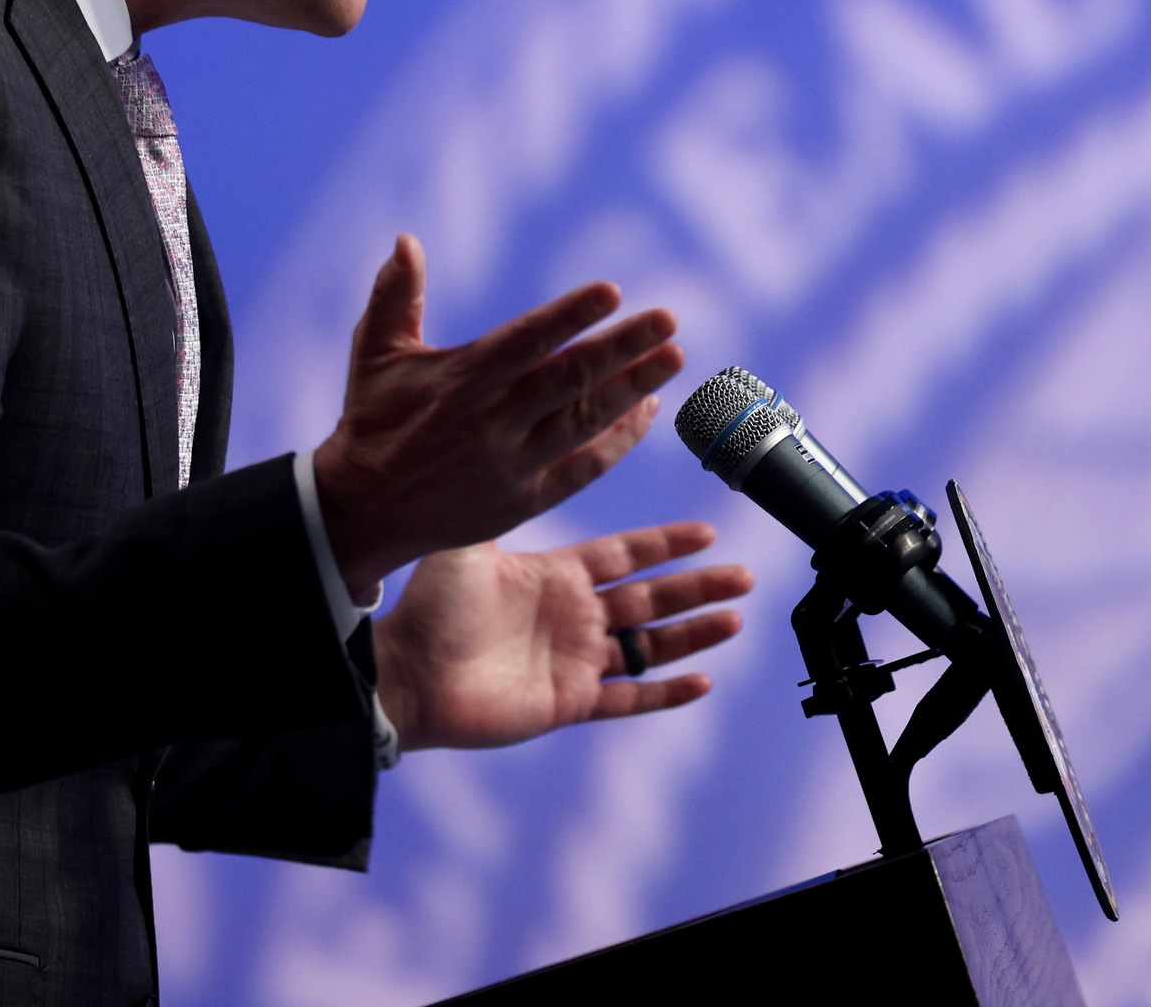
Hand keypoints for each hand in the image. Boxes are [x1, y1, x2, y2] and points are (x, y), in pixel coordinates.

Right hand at [313, 236, 683, 600]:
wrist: (364, 512)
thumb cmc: (372, 421)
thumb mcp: (374, 355)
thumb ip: (396, 296)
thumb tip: (406, 239)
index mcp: (461, 381)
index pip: (526, 343)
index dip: (570, 316)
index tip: (612, 291)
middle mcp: (492, 422)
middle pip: (569, 381)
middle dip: (622, 348)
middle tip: (668, 319)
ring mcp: (512, 464)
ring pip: (585, 423)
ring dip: (633, 389)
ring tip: (673, 357)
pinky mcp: (525, 498)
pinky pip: (585, 467)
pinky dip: (619, 438)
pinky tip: (648, 408)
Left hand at [375, 522, 754, 750]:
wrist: (406, 670)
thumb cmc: (428, 606)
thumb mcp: (472, 543)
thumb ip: (503, 502)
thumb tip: (514, 449)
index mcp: (555, 575)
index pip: (626, 554)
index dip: (666, 544)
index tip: (707, 532)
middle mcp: (572, 616)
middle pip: (651, 598)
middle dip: (697, 586)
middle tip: (744, 576)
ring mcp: (573, 661)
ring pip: (648, 646)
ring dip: (692, 634)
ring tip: (735, 619)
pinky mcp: (567, 702)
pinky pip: (627, 698)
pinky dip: (664, 692)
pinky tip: (702, 682)